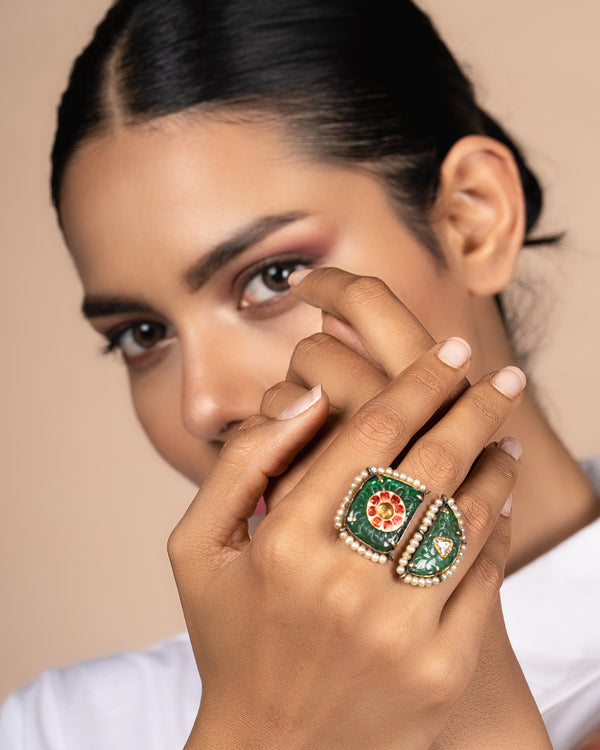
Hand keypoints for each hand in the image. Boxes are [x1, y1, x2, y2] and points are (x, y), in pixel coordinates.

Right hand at [169, 282, 532, 747]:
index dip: (417, 383)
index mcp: (283, 543)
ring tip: (503, 435)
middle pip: (431, 465)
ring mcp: (399, 630)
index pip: (371, 434)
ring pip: (468, 517)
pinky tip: (499, 500)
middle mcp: (344, 582)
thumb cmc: (231, 636)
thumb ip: (242, 462)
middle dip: (475, 406)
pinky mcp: (440, 669)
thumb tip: (307, 397)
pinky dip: (498, 527)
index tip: (448, 352)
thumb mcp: (199, 547)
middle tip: (504, 377)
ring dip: (494, 464)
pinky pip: (484, 576)